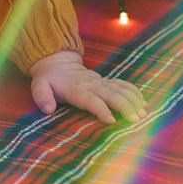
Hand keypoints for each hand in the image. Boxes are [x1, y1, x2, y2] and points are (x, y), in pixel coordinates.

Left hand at [28, 50, 145, 123]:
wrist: (57, 63)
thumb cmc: (48, 79)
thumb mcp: (38, 85)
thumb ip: (41, 96)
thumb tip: (48, 109)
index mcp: (76, 89)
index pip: (91, 100)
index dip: (101, 109)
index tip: (111, 120)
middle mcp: (91, 85)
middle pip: (112, 95)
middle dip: (125, 107)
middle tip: (136, 120)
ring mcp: (100, 82)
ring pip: (121, 89)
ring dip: (133, 101)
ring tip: (143, 114)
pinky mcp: (106, 81)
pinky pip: (123, 85)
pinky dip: (134, 93)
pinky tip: (144, 103)